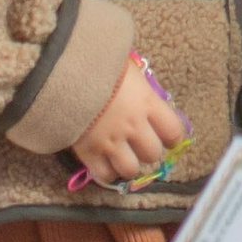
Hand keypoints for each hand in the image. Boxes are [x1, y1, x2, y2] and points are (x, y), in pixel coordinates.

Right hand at [70, 58, 185, 187]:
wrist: (67, 73)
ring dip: (130, 165)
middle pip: (153, 154)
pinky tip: (106, 163)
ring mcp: (111, 143)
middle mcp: (133, 127)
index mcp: (147, 103)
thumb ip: (142, 89)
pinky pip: (105, 176)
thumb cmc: (103, 65)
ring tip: (125, 157)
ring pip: (131, 170)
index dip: (172, 136)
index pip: (173, 131)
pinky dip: (108, 173)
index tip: (167, 136)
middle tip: (141, 144)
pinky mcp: (89, 153)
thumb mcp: (130, 70)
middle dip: (149, 150)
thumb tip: (150, 100)